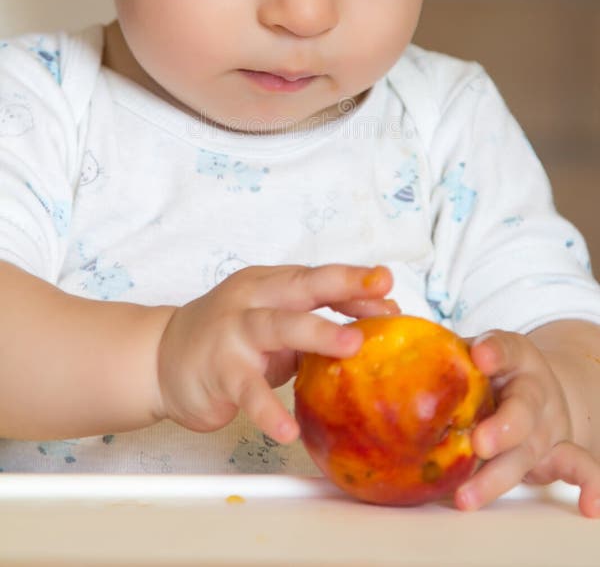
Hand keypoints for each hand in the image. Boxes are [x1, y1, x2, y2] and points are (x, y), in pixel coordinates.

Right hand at [156, 263, 397, 442]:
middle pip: (300, 287)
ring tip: (351, 347)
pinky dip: (267, 410)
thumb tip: (376, 321)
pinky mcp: (218, 371)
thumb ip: (312, 321)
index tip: (388, 284)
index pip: (315, 278)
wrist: (159, 358)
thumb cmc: (228, 339)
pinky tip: (287, 430)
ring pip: (277, 326)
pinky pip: (247, 391)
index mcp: (268, 284)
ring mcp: (232, 333)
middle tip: (381, 294)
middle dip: (342, 286)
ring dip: (316, 333)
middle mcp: (250, 300)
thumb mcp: (271, 322)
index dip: (353, 280)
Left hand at [454, 330, 599, 516]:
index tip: (478, 355)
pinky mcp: (559, 453)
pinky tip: (588, 507)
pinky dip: (591, 487)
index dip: (495, 351)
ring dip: (500, 475)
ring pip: (530, 449)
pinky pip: (581, 468)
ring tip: (466, 496)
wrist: (540, 389)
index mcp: (514, 357)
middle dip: (502, 428)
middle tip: (477, 442)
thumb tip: (370, 340)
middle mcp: (534, 390)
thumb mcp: (472, 354)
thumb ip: (438, 351)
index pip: (507, 348)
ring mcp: (548, 425)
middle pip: (523, 409)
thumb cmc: (489, 372)